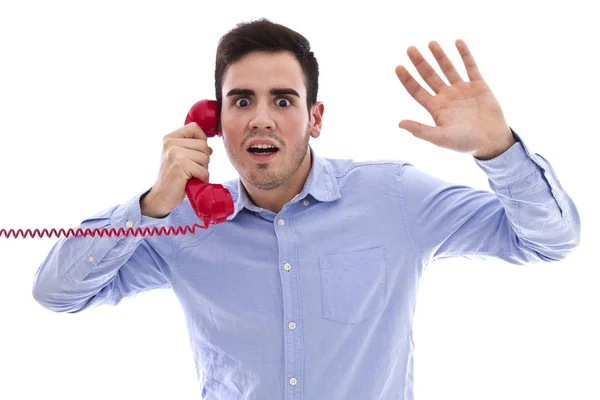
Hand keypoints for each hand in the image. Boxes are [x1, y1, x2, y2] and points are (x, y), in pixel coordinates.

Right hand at [141, 122, 212, 217]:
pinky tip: (191, 182)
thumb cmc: (173, 178)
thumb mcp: (179, 158)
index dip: (201, 140)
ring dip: (202, 170)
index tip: (196, 153)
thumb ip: (191, 149)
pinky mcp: (180, 165)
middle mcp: (170, 143)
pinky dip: (202, 179)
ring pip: (205, 158)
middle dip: (203, 160)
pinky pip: (204, 171)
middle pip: (203, 144)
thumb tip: (210, 147)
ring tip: (190, 176)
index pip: (194, 128)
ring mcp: (174, 153)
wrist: (161, 197)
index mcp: (169, 138)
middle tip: (191, 170)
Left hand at [395, 39, 514, 159]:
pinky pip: (471, 67)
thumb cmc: (464, 143)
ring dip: (440, 56)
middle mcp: (446, 96)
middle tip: (410, 48)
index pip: (417, 90)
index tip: (398, 66)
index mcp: (436, 108)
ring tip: (431, 43)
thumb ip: (421, 130)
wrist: (491, 142)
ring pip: (448, 68)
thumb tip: (399, 123)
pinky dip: (465, 55)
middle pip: (429, 75)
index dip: (407, 79)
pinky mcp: (479, 86)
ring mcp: (462, 89)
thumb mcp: (440, 138)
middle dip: (420, 62)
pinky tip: (458, 42)